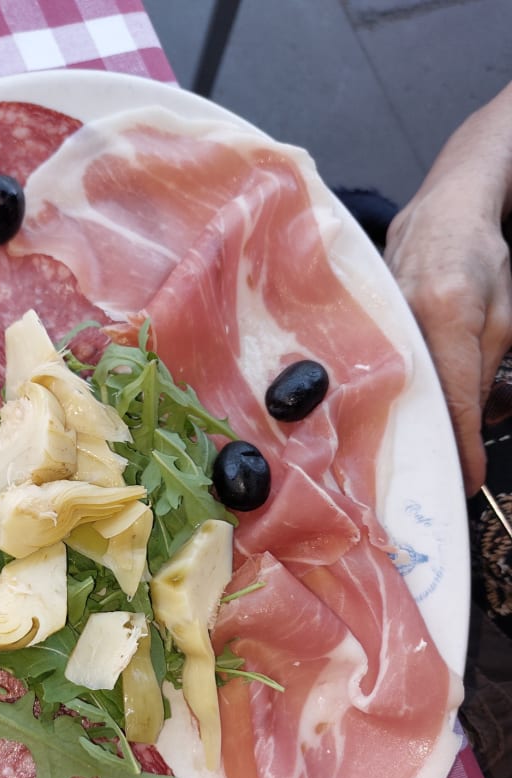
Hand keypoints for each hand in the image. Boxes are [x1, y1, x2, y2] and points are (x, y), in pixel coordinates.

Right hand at [385, 193, 511, 496]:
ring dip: (405, 427)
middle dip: (430, 447)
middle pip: (416, 401)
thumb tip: (467, 425)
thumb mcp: (503, 315)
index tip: (467, 480)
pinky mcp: (361, 328)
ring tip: (414, 457)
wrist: (440, 215)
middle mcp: (404, 321)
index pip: (456, 398)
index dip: (462, 446)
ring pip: (392, 391)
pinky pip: (375, 375)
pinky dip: (388, 400)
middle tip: (439, 479)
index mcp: (448, 312)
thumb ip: (484, 369)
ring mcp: (376, 325)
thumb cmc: (480, 258)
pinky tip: (393, 417)